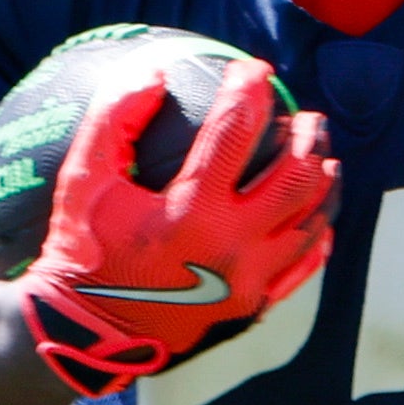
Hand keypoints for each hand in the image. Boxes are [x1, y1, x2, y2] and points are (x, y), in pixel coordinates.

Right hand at [18, 64, 338, 397]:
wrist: (84, 334)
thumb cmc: (80, 252)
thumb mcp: (80, 181)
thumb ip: (113, 120)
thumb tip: (153, 73)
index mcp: (189, 212)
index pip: (235, 132)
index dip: (249, 90)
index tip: (254, 70)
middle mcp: (228, 247)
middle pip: (296, 178)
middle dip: (309, 137)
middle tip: (307, 116)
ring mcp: (246, 282)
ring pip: (311, 222)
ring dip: (323, 183)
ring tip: (323, 157)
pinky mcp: (250, 307)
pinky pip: (302, 268)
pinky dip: (317, 237)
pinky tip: (317, 216)